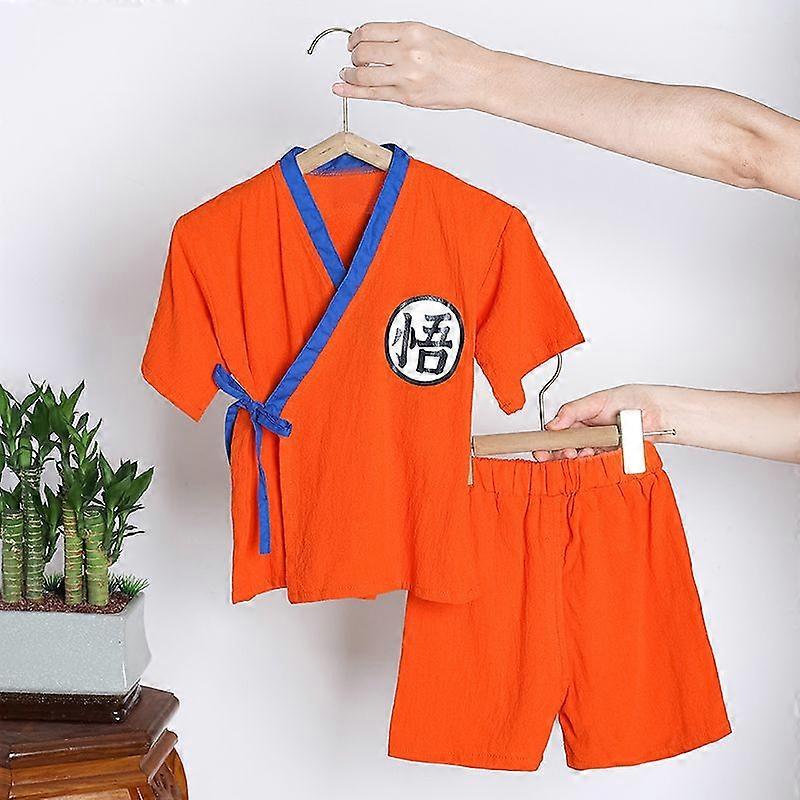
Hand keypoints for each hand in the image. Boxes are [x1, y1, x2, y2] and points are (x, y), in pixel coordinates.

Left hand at [333, 22, 493, 109]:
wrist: (478, 78)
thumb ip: (402, 39)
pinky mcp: (406, 98)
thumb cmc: (459, 57)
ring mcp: (405, 77)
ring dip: (351, 74)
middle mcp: (407, 53)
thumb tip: (377, 44)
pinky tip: (340, 88)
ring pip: (363, 75)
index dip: (355, 37)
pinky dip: (351, 91)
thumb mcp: (428, 34)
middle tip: (354, 59)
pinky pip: (372, 94)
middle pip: (362, 52)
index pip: (369, 30)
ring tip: (349, 74)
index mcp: (411, 32)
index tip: (353, 41)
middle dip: (354, 56)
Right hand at [534, 384, 666, 462]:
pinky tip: (589, 455)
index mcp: (580, 420)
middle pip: (565, 449)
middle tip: (553, 454)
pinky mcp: (612, 457)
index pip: (557, 433)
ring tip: (575, 452)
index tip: (539, 449)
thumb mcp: (596, 400)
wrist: (657, 411)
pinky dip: (590, 462)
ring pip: (579, 459)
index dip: (547, 442)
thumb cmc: (631, 400)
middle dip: (557, 453)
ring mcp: (600, 447)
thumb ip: (572, 411)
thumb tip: (552, 424)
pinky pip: (597, 464)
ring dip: (573, 458)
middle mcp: (588, 435)